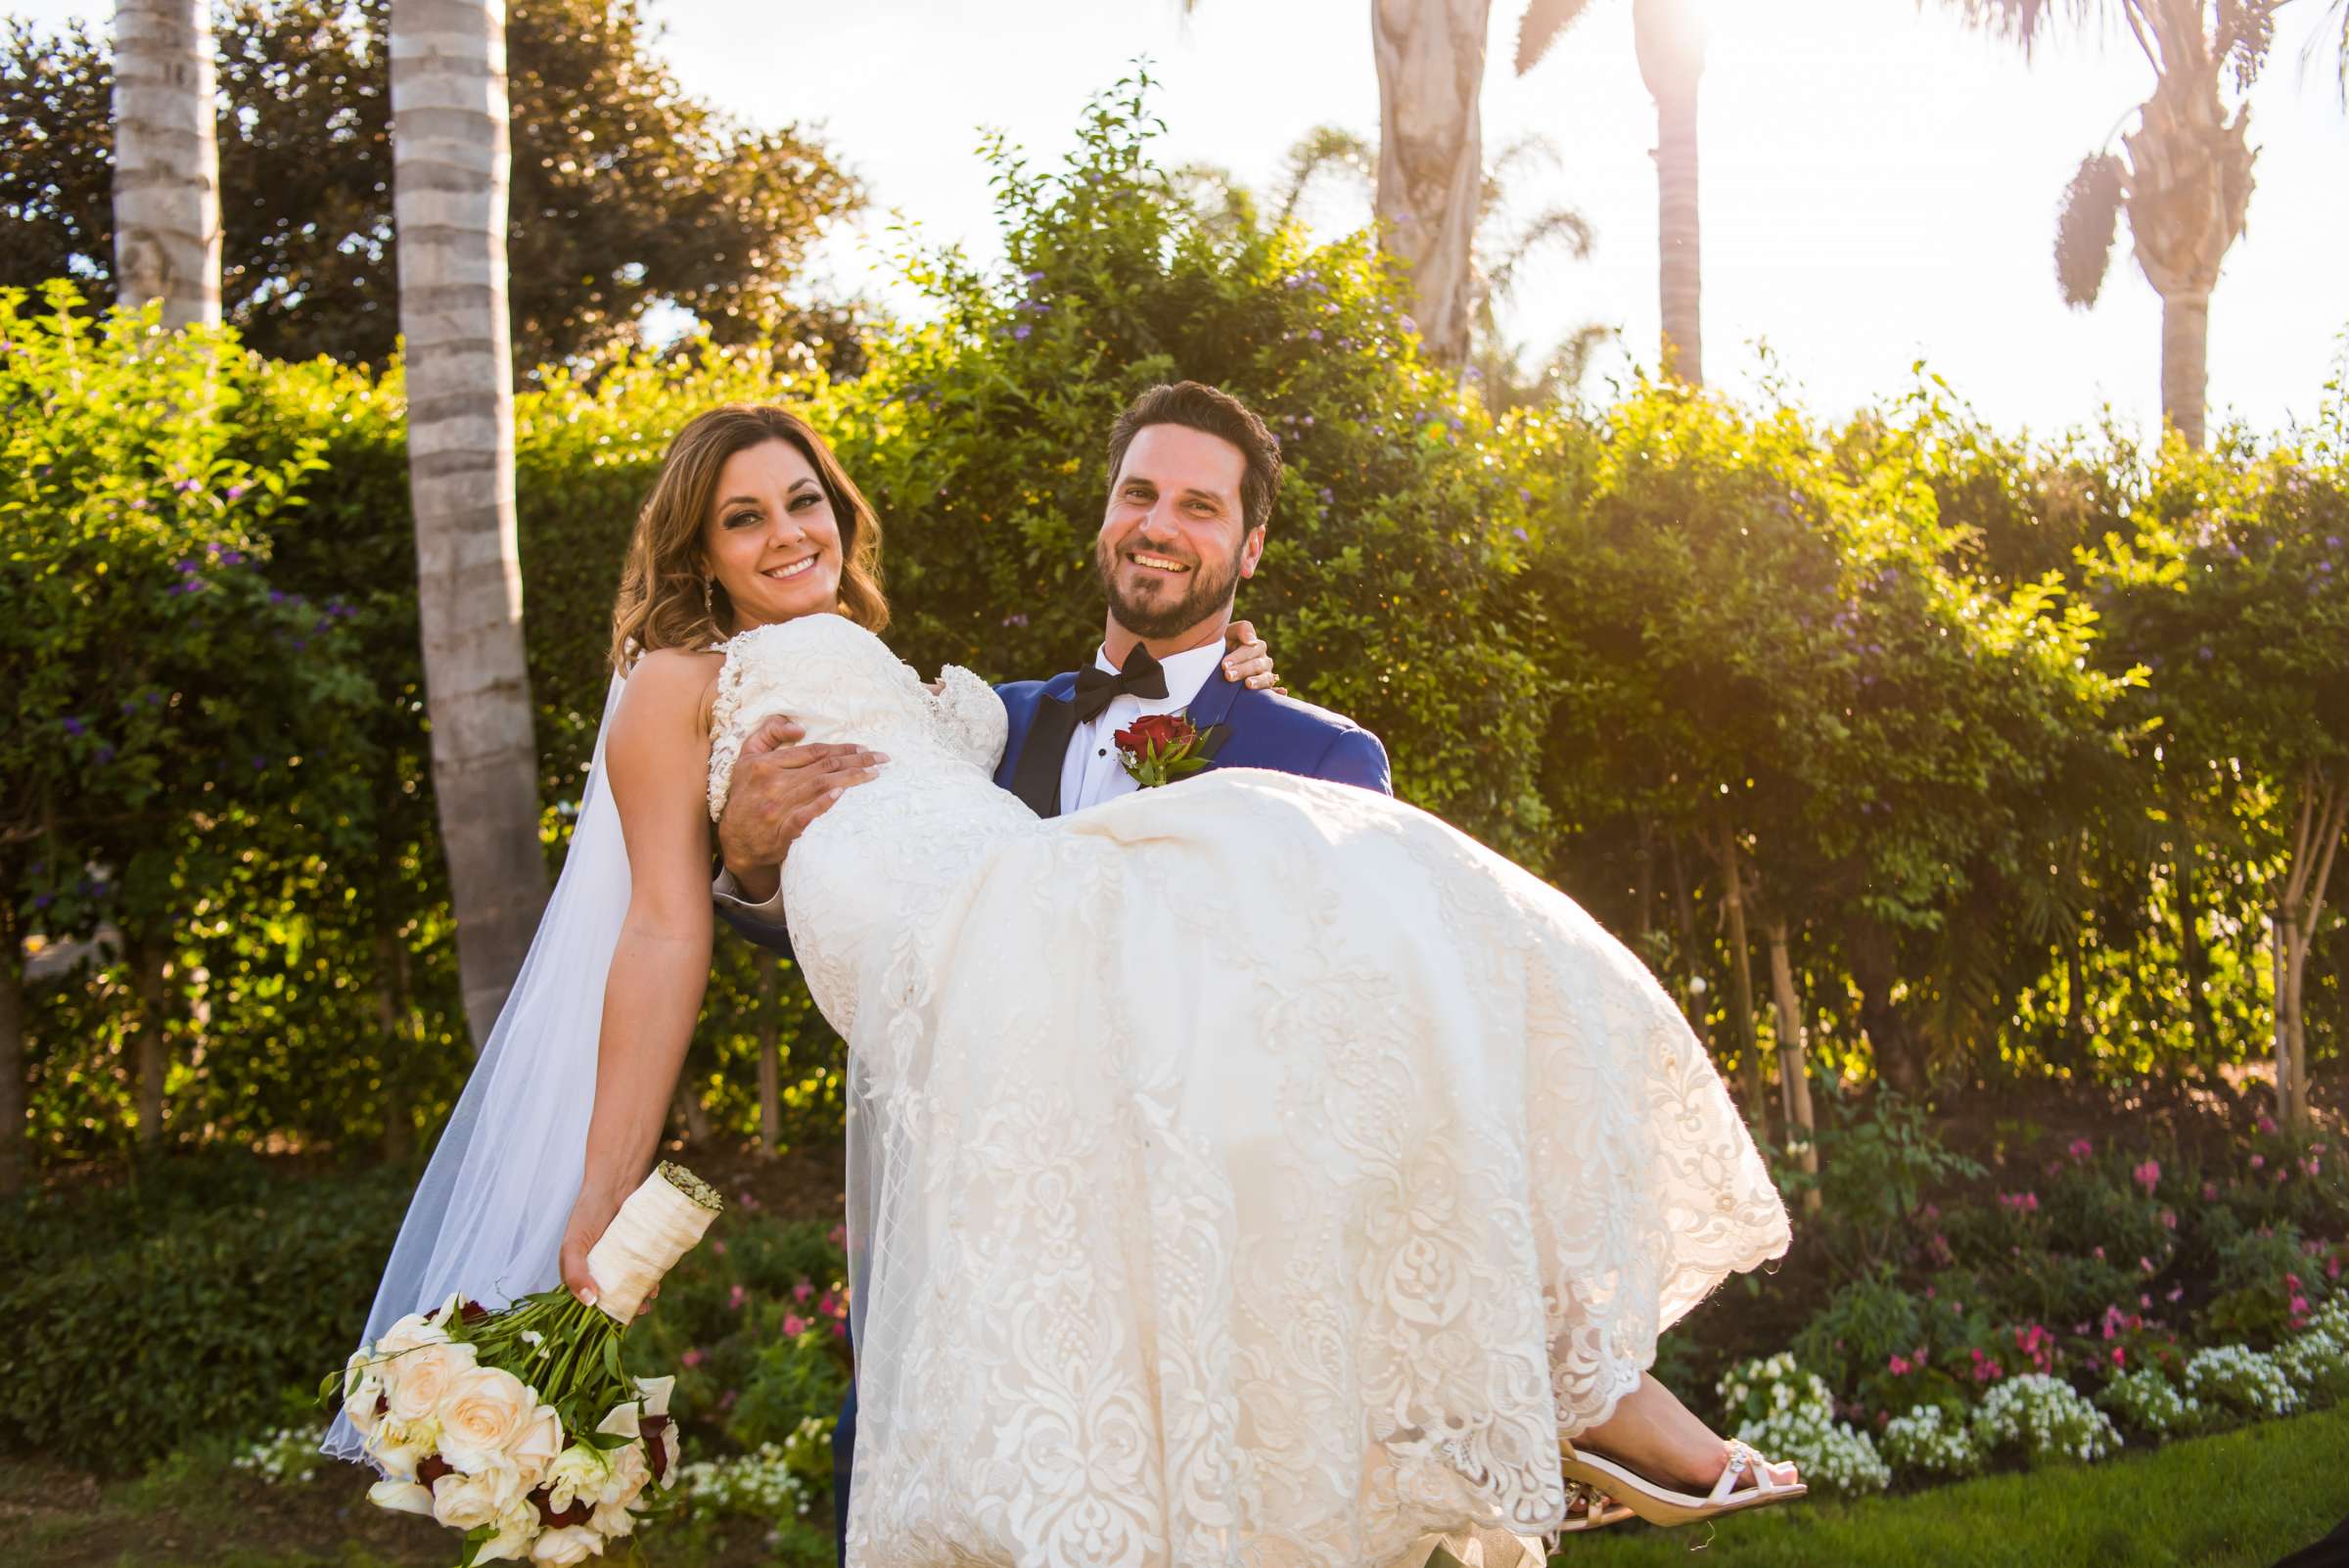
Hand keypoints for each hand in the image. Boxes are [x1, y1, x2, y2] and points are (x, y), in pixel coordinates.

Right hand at [557, 1175, 657, 1314]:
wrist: (614, 1185)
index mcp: (580, 1272)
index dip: (602, 1315)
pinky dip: (650, 1279)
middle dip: (626, 1308)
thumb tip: (589, 1302)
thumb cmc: (587, 1214)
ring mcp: (619, 1260)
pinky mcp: (636, 1250)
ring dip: (640, 1296)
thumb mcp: (573, 1245)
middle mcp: (600, 1268)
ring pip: (630, 1285)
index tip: (617, 1323)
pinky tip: (656, 1284)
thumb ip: (575, 1274)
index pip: (590, 1301)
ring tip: (649, 1299)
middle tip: (640, 1312)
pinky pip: (644, 1270)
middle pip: (613, 1296)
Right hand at [716, 716, 886, 901]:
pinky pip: (805, 816)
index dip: (841, 748)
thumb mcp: (747, 757)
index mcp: (765, 764)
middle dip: (856, 761)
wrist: (735, 841)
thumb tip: (800, 729)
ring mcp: (777, 808)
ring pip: (819, 786)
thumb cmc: (745, 794)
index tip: (863, 748)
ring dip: (850, 778)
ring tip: (875, 774)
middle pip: (822, 767)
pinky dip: (823, 803)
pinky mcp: (781, 831)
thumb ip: (769, 733)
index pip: (812, 752)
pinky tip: (841, 793)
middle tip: (882, 759)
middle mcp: (772, 784)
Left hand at [1221, 619, 1283, 693]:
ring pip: (1267, 678)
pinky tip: (1282, 692)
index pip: (1251, 650)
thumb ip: (1243, 629)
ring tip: (1248, 684)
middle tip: (1228, 675)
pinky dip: (1278, 692)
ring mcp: (1265, 676)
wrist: (1216, 660)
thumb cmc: (1223, 644)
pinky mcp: (1264, 689)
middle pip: (1258, 665)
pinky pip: (1273, 691)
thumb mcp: (1230, 632)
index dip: (1238, 657)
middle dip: (1243, 670)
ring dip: (1259, 681)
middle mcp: (1263, 661)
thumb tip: (1252, 641)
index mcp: (1256, 646)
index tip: (1224, 665)